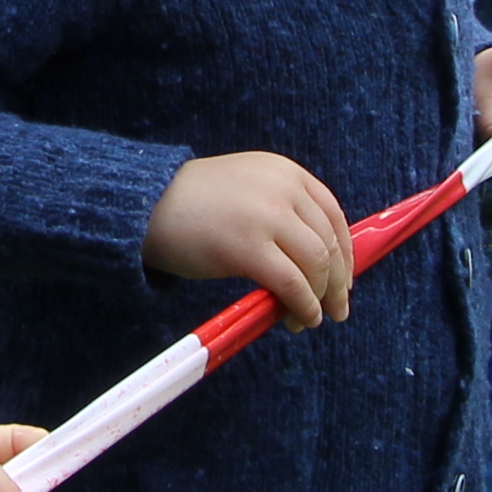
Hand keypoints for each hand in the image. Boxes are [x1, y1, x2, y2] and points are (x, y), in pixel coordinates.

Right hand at [144, 150, 352, 325]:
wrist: (146, 205)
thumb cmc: (193, 204)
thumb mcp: (247, 190)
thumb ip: (281, 212)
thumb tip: (316, 263)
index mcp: (286, 172)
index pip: (334, 214)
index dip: (345, 253)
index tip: (344, 279)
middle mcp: (283, 189)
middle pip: (328, 242)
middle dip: (338, 282)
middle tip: (337, 309)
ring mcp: (267, 216)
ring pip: (316, 264)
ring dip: (321, 297)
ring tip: (310, 318)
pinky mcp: (249, 247)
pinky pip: (292, 284)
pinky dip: (304, 305)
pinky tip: (300, 318)